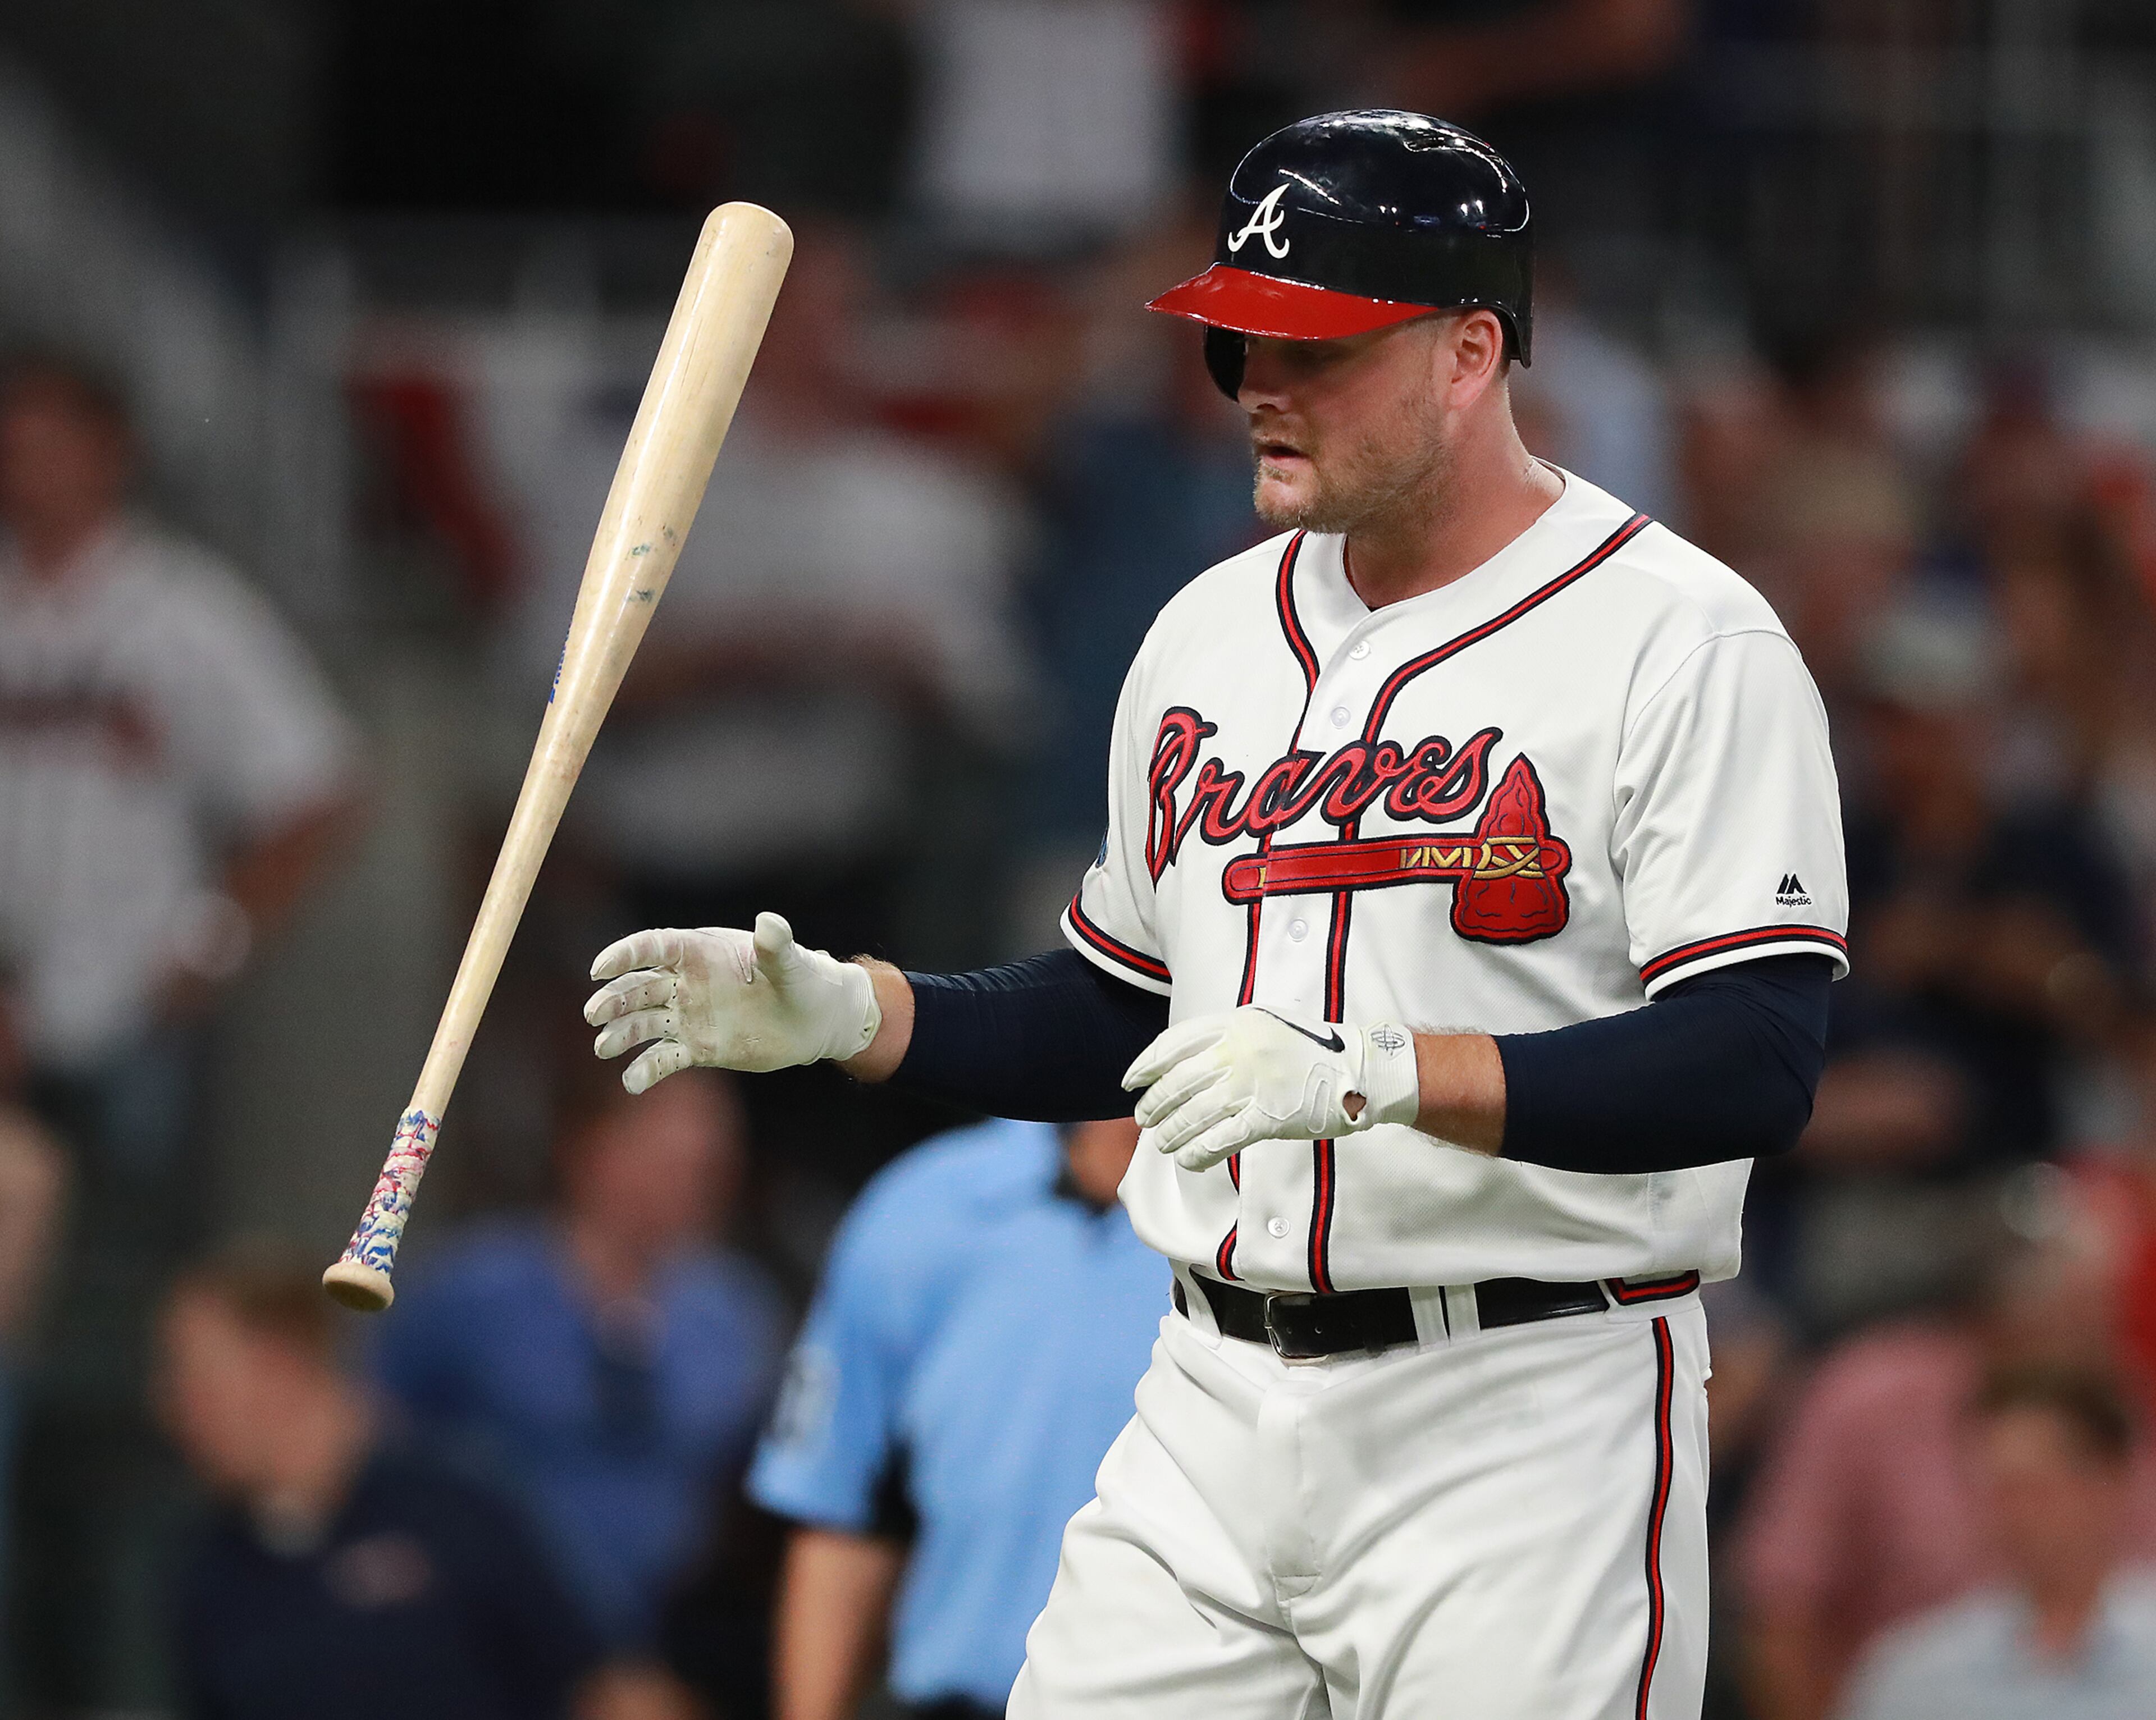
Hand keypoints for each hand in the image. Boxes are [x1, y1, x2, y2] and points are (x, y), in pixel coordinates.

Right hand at [585, 913, 880, 1093]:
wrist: (816, 1020)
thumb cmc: (805, 980)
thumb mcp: (792, 963)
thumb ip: (775, 946)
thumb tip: (768, 923)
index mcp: (701, 952)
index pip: (654, 947)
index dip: (625, 955)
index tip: (600, 968)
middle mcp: (687, 982)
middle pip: (639, 987)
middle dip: (614, 999)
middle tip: (594, 1014)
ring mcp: (689, 1016)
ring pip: (644, 1024)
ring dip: (621, 1034)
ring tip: (603, 1048)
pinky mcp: (698, 1048)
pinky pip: (664, 1059)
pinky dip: (646, 1070)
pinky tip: (632, 1083)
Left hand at [1123, 1006, 1420, 1170]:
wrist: (1358, 1067)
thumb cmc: (1309, 1048)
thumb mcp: (1262, 1023)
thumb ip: (1224, 1036)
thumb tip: (1181, 1061)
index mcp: (1233, 1024)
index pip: (1172, 1044)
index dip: (1145, 1065)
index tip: (1130, 1083)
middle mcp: (1237, 1051)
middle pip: (1178, 1082)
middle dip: (1154, 1104)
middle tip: (1144, 1120)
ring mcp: (1252, 1084)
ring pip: (1194, 1114)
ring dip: (1172, 1133)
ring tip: (1162, 1143)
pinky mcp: (1268, 1117)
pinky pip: (1221, 1139)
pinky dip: (1198, 1153)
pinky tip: (1188, 1160)